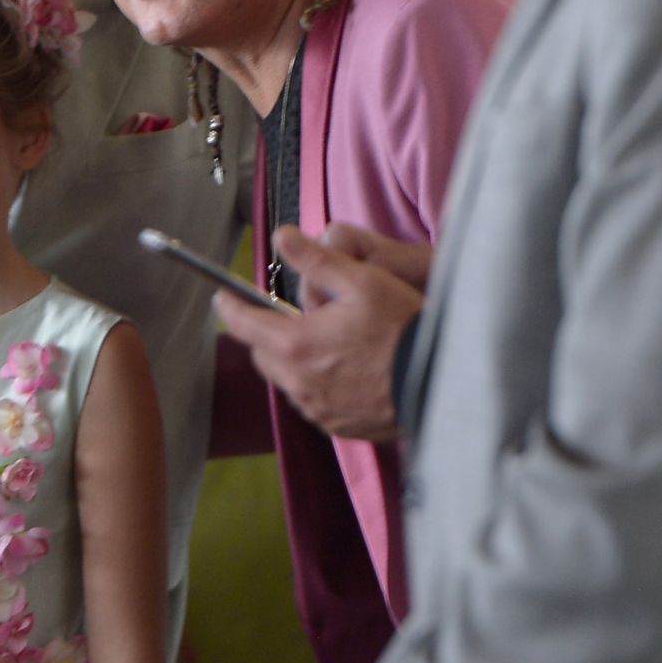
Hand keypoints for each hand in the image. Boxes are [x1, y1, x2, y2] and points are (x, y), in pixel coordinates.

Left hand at [211, 224, 427, 441]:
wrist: (439, 383)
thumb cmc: (403, 330)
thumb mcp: (362, 281)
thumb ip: (317, 260)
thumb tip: (284, 237)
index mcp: (297, 344)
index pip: (243, 324)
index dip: (229, 306)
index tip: (222, 297)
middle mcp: (298, 382)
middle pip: (263, 354)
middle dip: (269, 333)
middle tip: (297, 315)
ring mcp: (316, 408)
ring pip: (287, 378)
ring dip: (295, 359)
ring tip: (330, 342)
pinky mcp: (335, 425)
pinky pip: (311, 400)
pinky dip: (317, 382)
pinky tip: (345, 368)